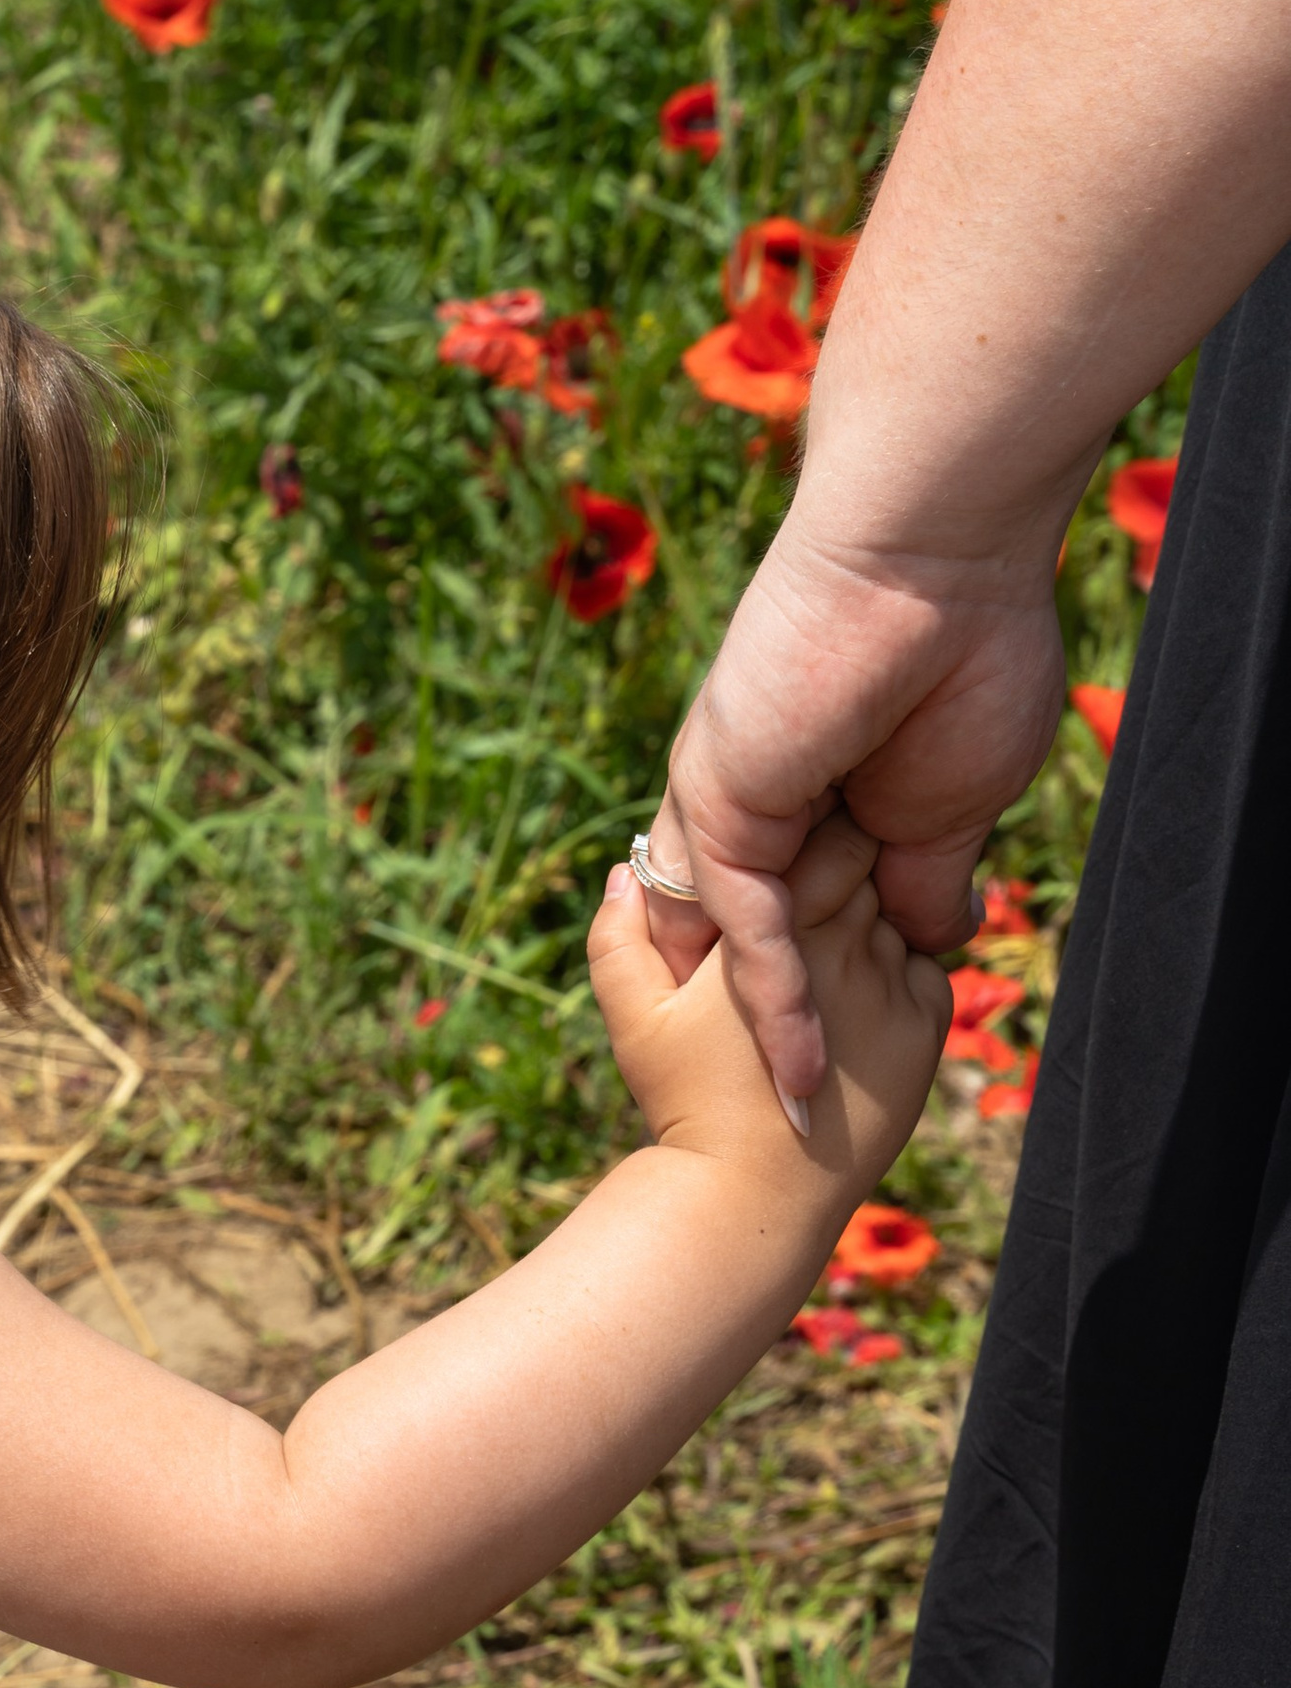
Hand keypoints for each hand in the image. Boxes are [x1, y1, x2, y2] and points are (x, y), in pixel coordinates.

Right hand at [591, 807, 951, 1203]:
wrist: (756, 1192)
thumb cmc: (686, 1099)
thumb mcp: (632, 1016)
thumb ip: (618, 933)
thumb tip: (626, 867)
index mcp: (776, 925)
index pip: (828, 833)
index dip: (817, 828)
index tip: (800, 835)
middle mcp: (845, 944)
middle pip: (870, 864)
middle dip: (850, 866)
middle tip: (822, 883)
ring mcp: (892, 986)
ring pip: (898, 916)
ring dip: (874, 920)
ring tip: (836, 948)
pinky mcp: (926, 1029)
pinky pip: (926, 967)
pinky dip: (900, 970)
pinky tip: (857, 1001)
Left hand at [636, 514, 1068, 1103]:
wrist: (934, 561)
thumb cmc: (965, 654)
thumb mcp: (953, 799)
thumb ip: (924, 876)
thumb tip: (929, 942)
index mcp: (819, 797)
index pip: (813, 913)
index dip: (834, 986)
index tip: (855, 1068)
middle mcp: (762, 804)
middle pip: (759, 939)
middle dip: (775, 1027)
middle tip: (803, 1119)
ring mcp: (733, 806)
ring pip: (741, 944)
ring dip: (772, 1033)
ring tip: (799, 1126)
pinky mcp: (721, 804)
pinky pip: (742, 925)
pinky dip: (771, 998)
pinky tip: (800, 1068)